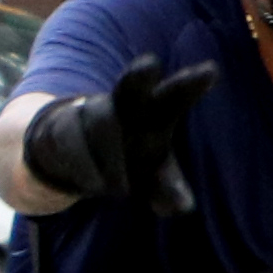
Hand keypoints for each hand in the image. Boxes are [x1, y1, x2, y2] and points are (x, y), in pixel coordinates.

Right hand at [18, 54, 213, 217]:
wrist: (67, 153)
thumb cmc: (127, 159)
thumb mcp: (152, 177)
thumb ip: (167, 190)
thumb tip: (181, 207)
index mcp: (156, 111)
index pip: (176, 95)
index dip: (191, 84)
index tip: (211, 71)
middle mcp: (124, 103)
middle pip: (132, 85)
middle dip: (140, 76)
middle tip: (150, 65)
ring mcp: (90, 110)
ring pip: (102, 124)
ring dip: (111, 160)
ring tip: (120, 190)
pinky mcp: (62, 123)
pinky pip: (74, 143)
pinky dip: (87, 169)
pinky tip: (94, 185)